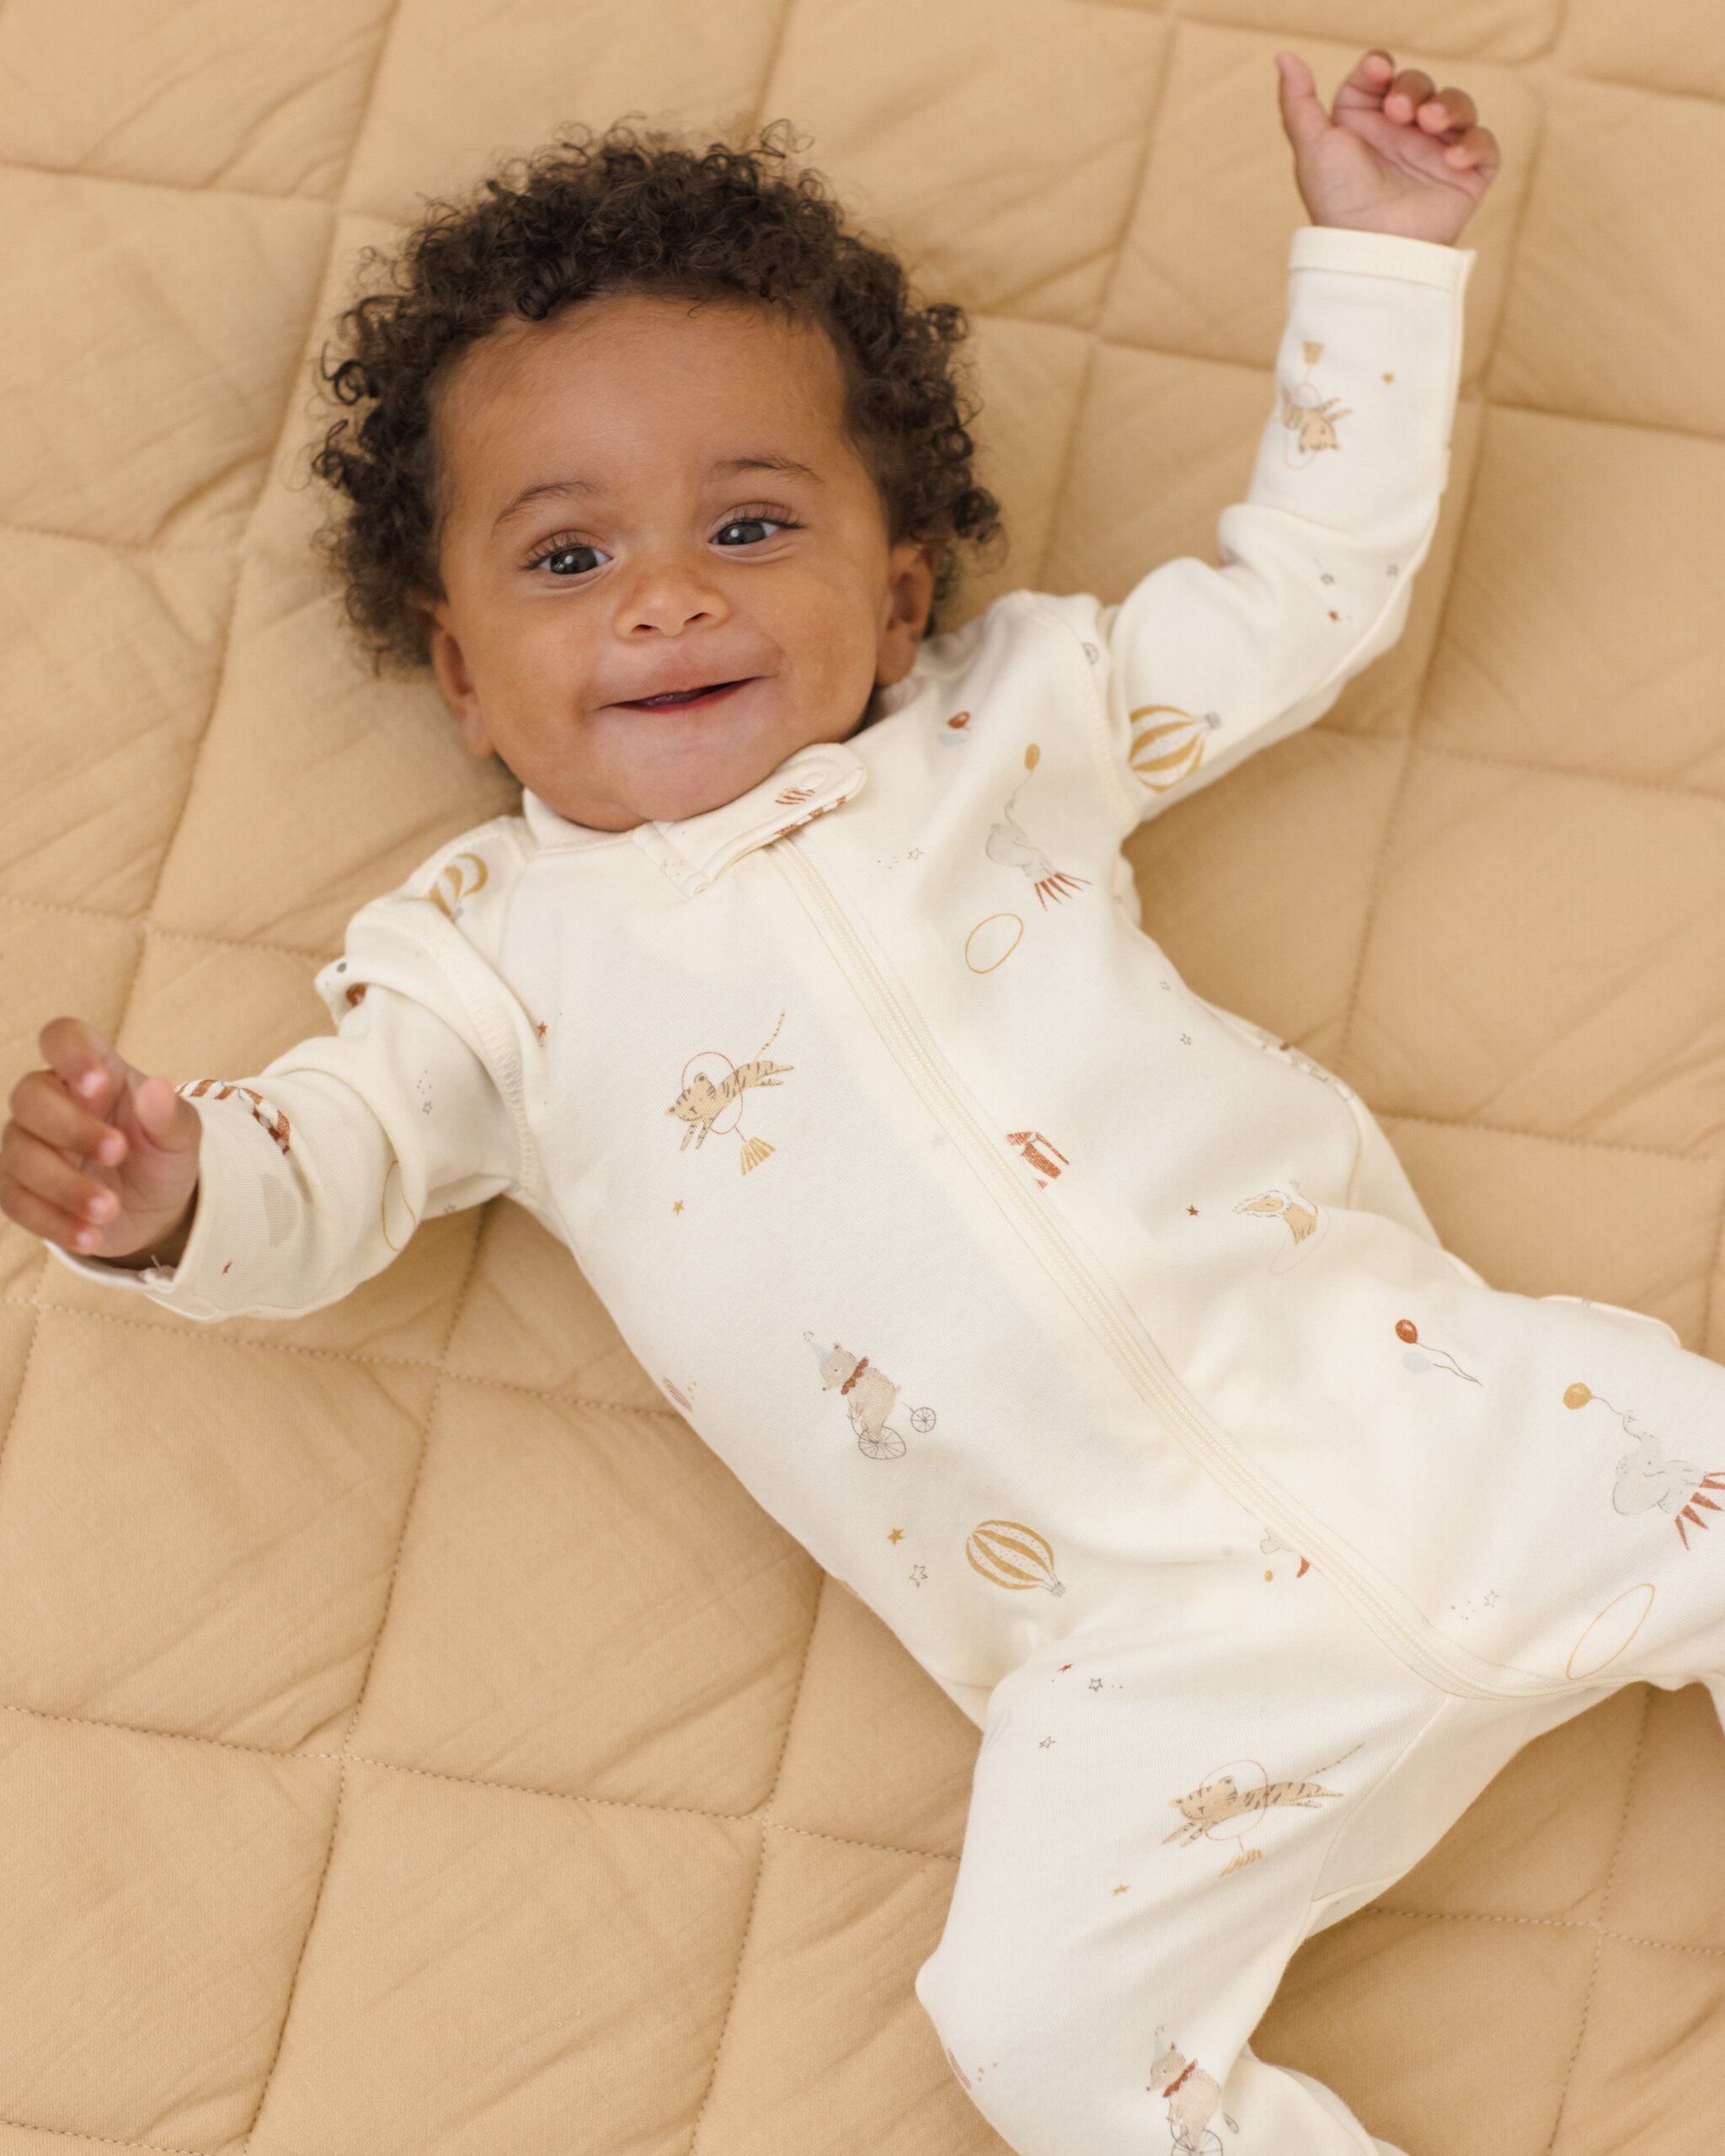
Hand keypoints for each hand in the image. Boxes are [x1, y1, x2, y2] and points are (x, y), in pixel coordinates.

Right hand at [1, 1017, 201, 1262]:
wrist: (157, 1209)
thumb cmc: (163, 1154)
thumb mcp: (182, 1136)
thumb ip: (170, 1114)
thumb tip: (158, 1088)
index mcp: (95, 1072)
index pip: (62, 1037)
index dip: (70, 1053)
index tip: (98, 1084)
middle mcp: (53, 1101)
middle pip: (29, 1096)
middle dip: (70, 1127)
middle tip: (117, 1153)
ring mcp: (30, 1144)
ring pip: (19, 1153)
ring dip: (63, 1185)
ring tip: (109, 1210)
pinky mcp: (21, 1188)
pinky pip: (15, 1199)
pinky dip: (51, 1220)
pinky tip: (89, 1235)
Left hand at [1274, 48, 1499, 246]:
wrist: (1370, 250)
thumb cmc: (1337, 202)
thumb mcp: (1312, 146)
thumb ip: (1298, 101)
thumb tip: (1284, 56)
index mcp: (1367, 124)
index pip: (1381, 77)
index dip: (1381, 68)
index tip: (1377, 73)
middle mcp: (1402, 135)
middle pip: (1420, 85)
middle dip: (1413, 87)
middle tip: (1400, 111)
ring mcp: (1435, 154)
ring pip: (1457, 106)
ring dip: (1448, 105)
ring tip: (1429, 123)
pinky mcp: (1465, 177)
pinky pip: (1484, 145)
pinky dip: (1473, 143)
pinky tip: (1451, 158)